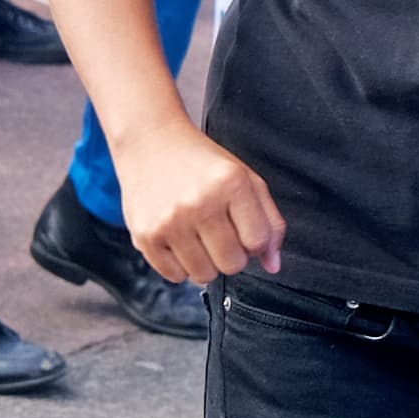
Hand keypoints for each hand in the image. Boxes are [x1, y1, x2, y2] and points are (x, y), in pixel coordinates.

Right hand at [114, 115, 286, 283]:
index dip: (254, 241)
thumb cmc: (200, 162)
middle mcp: (199, 202)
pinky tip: (177, 239)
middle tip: (218, 232)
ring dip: (205, 262)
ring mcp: (170, 221)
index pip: (258, 242)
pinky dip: (180, 265)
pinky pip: (175, 276)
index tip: (242, 229)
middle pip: (232, 264)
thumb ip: (269, 221)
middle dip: (231, 254)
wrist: (148, 141)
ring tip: (196, 235)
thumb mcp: (244, 178)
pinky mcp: (145, 235)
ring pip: (204, 276)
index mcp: (230, 183)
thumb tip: (273, 265)